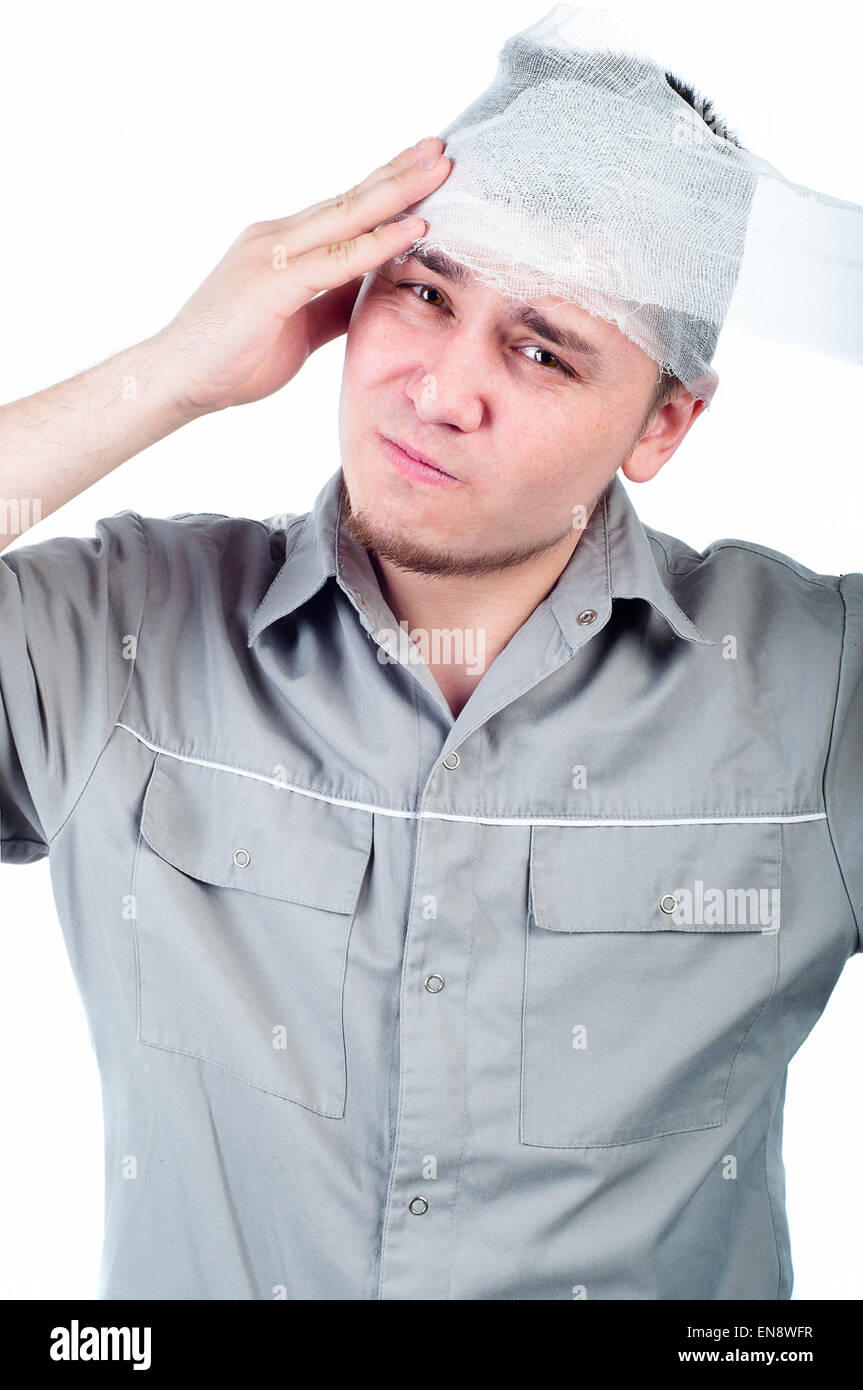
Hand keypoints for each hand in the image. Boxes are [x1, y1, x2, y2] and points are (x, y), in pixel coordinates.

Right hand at [154, 138, 450, 415]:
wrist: (178, 381)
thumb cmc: (233, 359)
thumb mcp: (300, 327)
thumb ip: (334, 303)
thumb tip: (372, 290)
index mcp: (283, 246)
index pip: (344, 207)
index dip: (387, 185)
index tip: (426, 165)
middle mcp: (277, 237)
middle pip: (350, 197)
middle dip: (400, 171)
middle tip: (442, 146)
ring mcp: (272, 254)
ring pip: (348, 215)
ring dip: (398, 191)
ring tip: (440, 168)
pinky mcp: (272, 282)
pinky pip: (337, 259)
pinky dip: (377, 242)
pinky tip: (413, 228)